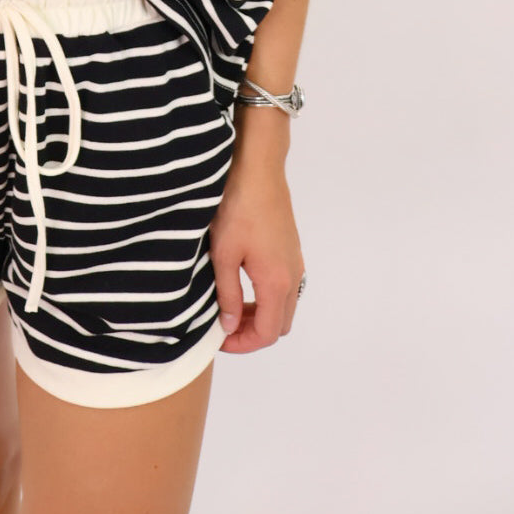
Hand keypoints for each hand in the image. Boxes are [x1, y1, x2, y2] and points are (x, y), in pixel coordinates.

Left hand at [208, 168, 304, 353]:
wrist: (257, 169)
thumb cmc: (237, 209)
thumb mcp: (224, 254)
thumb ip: (228, 295)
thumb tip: (229, 326)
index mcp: (276, 282)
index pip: (267, 333)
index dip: (243, 344)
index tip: (219, 339)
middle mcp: (293, 276)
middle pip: (279, 324)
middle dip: (252, 332)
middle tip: (224, 325)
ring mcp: (295, 262)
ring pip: (284, 305)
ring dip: (260, 314)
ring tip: (230, 306)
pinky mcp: (291, 249)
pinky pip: (285, 287)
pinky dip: (266, 296)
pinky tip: (243, 283)